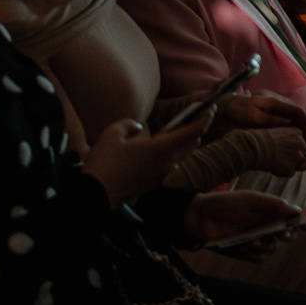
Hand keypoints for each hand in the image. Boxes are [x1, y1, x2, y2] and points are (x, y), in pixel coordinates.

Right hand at [82, 116, 210, 205]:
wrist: (94, 195)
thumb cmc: (104, 163)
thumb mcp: (112, 134)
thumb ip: (129, 125)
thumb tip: (138, 129)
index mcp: (161, 148)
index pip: (193, 132)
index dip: (204, 119)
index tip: (211, 109)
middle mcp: (168, 163)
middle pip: (191, 144)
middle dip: (196, 130)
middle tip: (195, 118)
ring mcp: (162, 175)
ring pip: (180, 156)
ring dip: (182, 144)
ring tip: (174, 132)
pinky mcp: (154, 184)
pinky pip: (168, 166)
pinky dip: (169, 155)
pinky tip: (155, 151)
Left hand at [182, 190, 300, 258]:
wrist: (198, 217)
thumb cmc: (224, 203)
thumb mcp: (251, 199)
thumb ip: (274, 204)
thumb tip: (297, 211)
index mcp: (270, 212)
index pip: (293, 219)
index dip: (303, 222)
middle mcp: (265, 226)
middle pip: (288, 236)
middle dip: (287, 235)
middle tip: (281, 233)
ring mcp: (255, 240)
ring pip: (272, 249)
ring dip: (265, 245)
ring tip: (252, 239)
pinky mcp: (243, 252)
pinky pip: (257, 258)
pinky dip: (253, 253)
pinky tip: (243, 246)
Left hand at [219, 93, 305, 147]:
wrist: (229, 108)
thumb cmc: (239, 111)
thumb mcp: (254, 116)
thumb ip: (271, 119)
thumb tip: (289, 123)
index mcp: (276, 104)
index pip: (298, 111)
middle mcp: (280, 107)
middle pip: (299, 117)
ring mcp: (277, 112)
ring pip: (295, 122)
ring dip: (302, 133)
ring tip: (304, 147)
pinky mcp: (273, 118)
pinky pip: (288, 125)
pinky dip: (294, 133)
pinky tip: (294, 143)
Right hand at [255, 126, 305, 175]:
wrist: (251, 148)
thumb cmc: (260, 141)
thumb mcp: (279, 135)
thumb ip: (291, 142)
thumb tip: (301, 155)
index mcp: (298, 132)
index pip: (303, 145)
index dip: (293, 151)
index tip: (281, 150)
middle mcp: (301, 143)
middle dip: (296, 160)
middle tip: (280, 159)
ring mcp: (297, 155)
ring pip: (300, 166)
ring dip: (290, 167)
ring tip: (276, 162)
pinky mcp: (291, 167)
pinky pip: (290, 173)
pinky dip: (283, 173)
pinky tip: (273, 166)